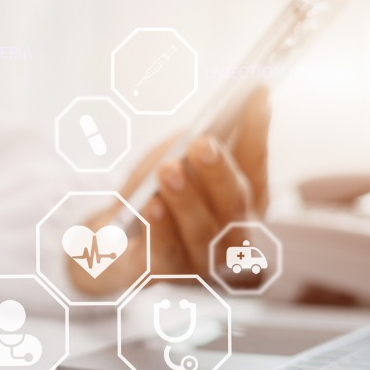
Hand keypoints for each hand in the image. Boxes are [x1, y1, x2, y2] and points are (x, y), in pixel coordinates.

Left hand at [68, 87, 270, 294]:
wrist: (112, 239)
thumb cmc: (155, 192)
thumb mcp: (180, 156)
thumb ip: (210, 137)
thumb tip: (245, 98)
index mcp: (244, 203)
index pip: (256, 166)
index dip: (257, 132)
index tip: (255, 95)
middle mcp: (232, 238)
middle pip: (233, 206)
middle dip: (219, 173)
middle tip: (202, 144)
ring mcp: (201, 262)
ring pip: (202, 232)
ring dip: (186, 199)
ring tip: (169, 170)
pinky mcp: (165, 275)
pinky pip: (167, 255)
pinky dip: (161, 230)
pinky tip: (150, 206)